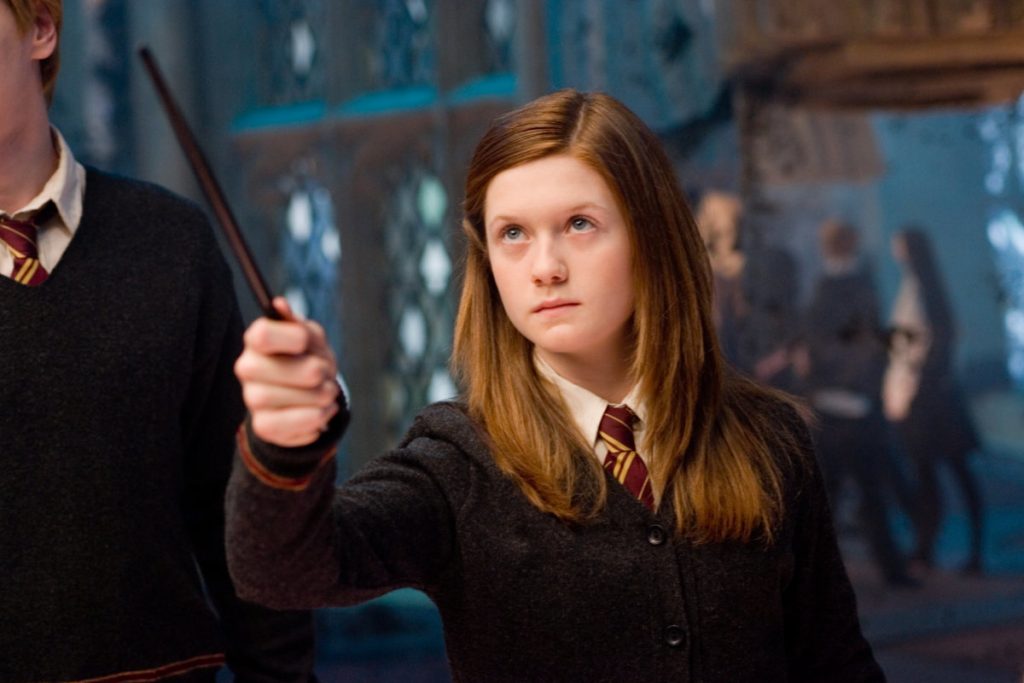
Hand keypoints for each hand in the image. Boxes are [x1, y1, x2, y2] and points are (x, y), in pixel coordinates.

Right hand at [234, 297, 339, 446]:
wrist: (306, 396)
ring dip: (323, 396)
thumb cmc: (307, 358)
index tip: (306, 342)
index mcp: (256, 340)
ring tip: (323, 392)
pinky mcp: (264, 426)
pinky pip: (302, 423)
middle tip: (322, 373)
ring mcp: (252, 399)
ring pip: (300, 399)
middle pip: (291, 370)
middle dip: (319, 371)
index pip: (264, 335)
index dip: (295, 338)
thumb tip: (279, 304)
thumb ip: (297, 323)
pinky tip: (319, 410)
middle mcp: (247, 368)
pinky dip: (319, 417)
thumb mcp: (310, 337)